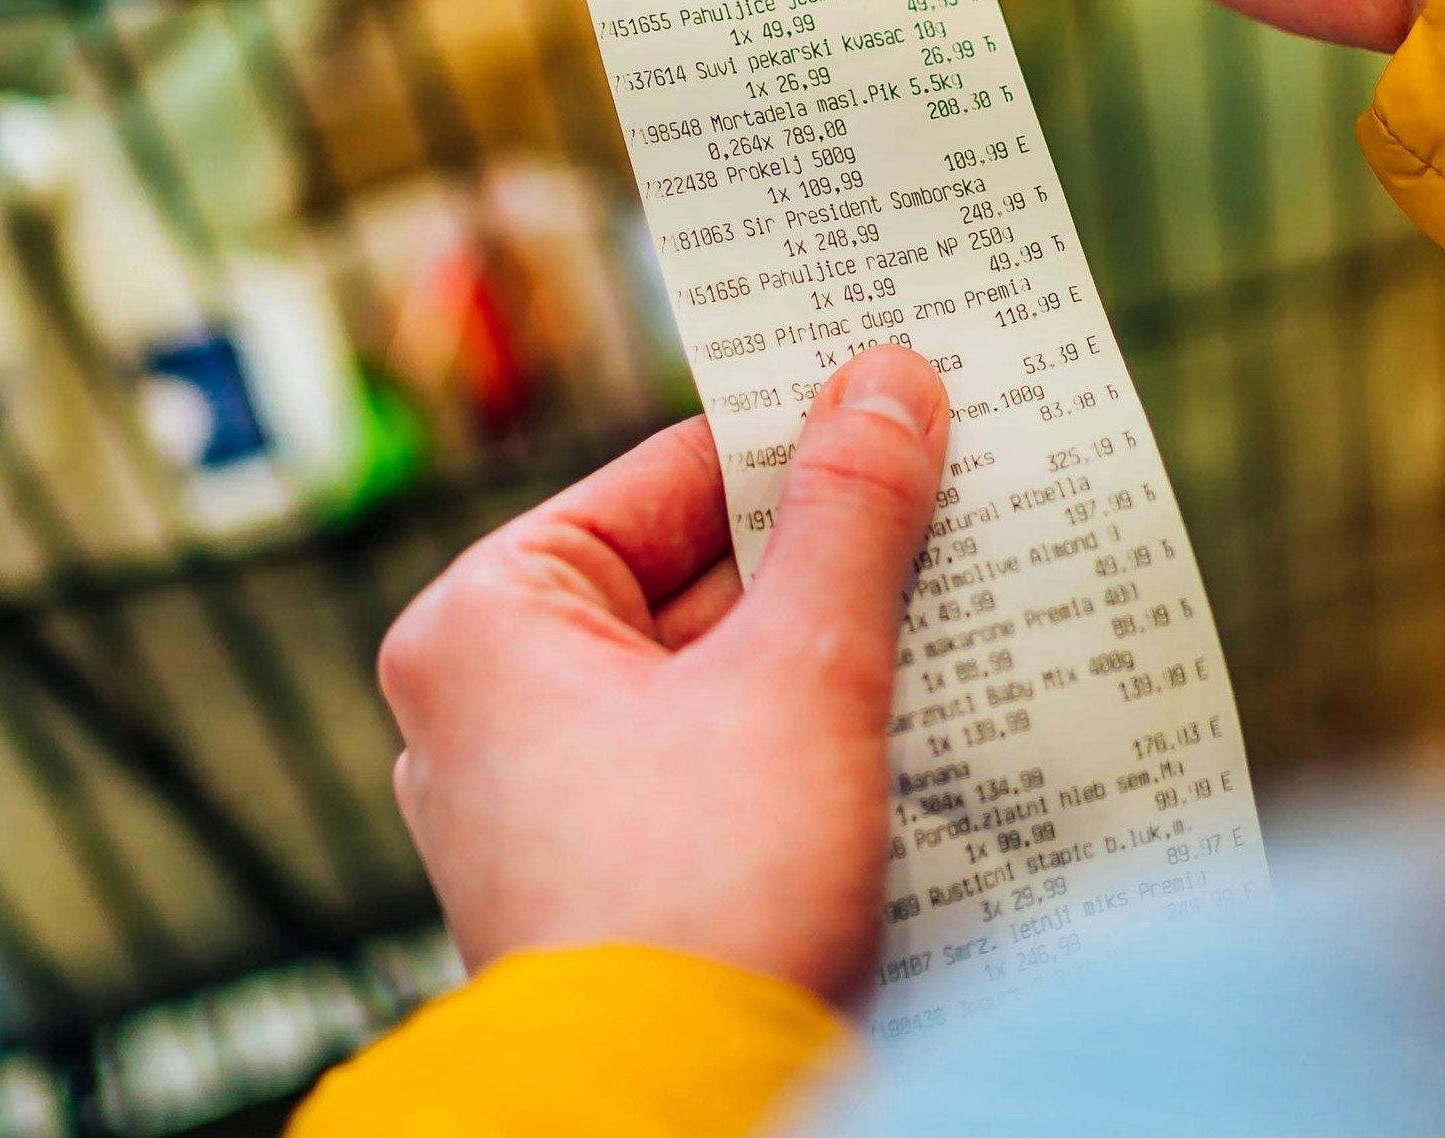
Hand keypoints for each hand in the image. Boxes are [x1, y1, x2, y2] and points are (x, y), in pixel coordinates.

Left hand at [376, 346, 952, 1004]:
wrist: (677, 1119)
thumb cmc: (700, 900)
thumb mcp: (802, 673)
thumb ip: (851, 516)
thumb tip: (884, 380)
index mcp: (483, 622)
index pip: (669, 475)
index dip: (801, 440)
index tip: (908, 405)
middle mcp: (486, 706)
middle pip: (697, 577)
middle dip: (833, 561)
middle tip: (960, 508)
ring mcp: (542, 805)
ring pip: (717, 677)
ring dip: (835, 656)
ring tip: (961, 618)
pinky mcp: (608, 883)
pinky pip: (719, 767)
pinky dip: (808, 747)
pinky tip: (919, 729)